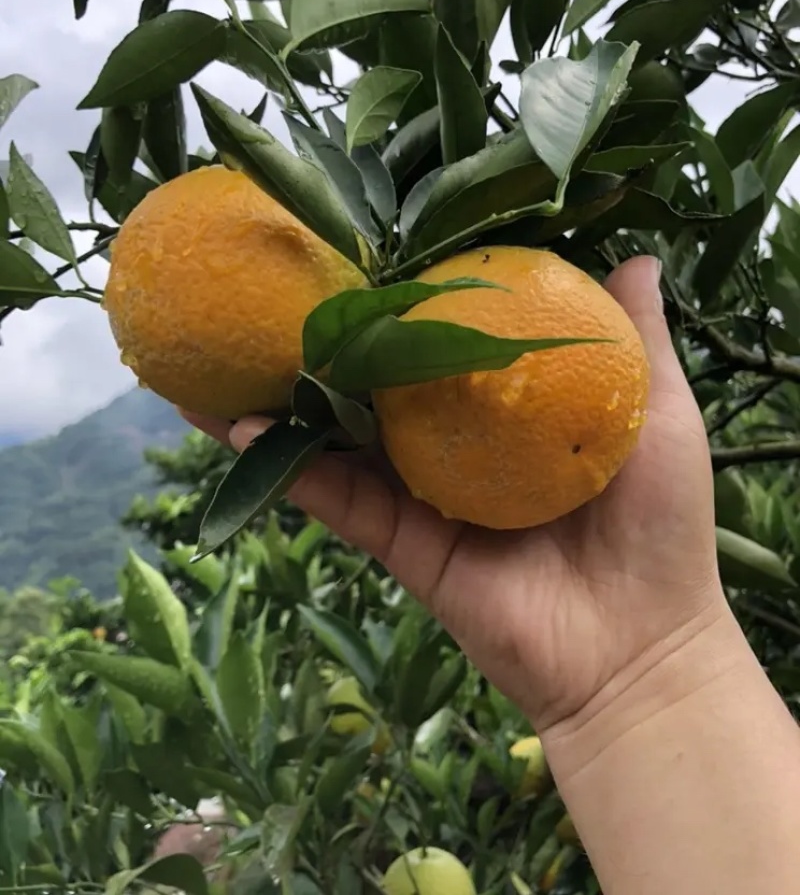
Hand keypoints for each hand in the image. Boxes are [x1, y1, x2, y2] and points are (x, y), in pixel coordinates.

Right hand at [183, 256, 726, 735]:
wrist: (641, 643)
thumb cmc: (661, 524)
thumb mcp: (658, 411)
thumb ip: (637, 339)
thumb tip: (637, 254)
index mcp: (510, 414)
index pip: (447, 344)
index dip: (408, 303)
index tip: (369, 254)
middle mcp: (457, 447)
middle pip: (381, 385)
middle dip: (328, 344)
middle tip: (274, 289)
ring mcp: (422, 495)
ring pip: (339, 437)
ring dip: (281, 398)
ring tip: (223, 350)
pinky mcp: (401, 543)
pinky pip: (336, 497)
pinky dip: (286, 464)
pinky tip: (239, 421)